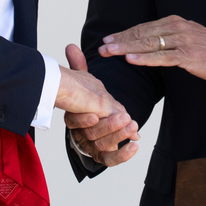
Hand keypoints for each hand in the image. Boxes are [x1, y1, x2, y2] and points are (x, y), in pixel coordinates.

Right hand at [62, 44, 139, 166]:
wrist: (89, 115)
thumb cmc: (84, 96)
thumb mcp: (82, 79)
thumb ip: (78, 65)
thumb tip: (71, 46)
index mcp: (74, 115)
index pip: (75, 121)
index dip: (84, 119)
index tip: (95, 113)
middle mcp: (81, 132)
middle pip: (92, 135)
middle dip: (109, 126)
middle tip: (125, 117)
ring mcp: (92, 144)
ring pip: (103, 146)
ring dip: (119, 136)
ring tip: (132, 126)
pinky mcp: (104, 154)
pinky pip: (110, 160)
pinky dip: (123, 155)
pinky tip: (134, 146)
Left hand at [98, 15, 205, 82]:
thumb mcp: (188, 36)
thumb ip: (169, 37)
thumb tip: (150, 42)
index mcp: (174, 22)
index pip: (143, 28)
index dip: (124, 34)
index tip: (107, 39)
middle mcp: (176, 28)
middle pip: (142, 34)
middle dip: (119, 41)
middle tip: (102, 47)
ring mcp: (182, 41)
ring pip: (148, 44)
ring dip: (126, 48)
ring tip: (109, 52)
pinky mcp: (187, 55)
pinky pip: (162, 57)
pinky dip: (145, 58)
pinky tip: (131, 60)